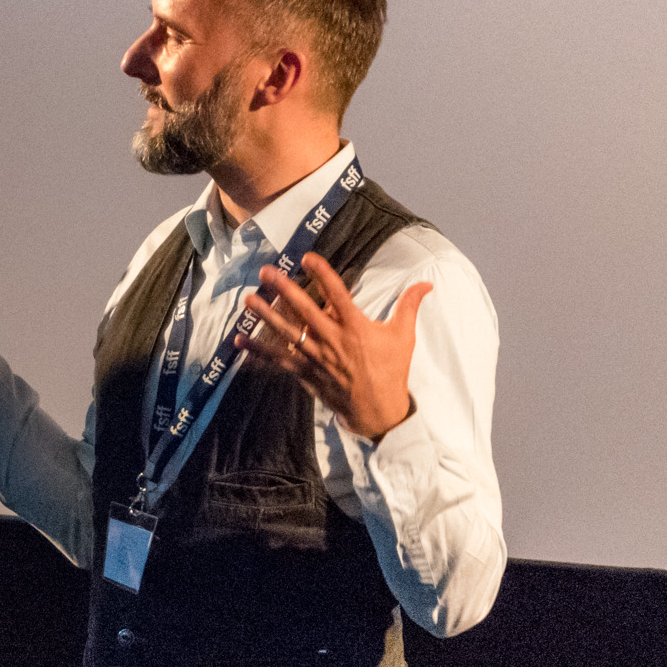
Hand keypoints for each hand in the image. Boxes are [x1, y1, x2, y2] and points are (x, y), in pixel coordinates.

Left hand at [235, 252, 431, 442]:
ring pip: (287, 332)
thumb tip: (427, 283)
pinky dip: (258, 350)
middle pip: (305, 310)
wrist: (377, 411)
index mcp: (356, 328)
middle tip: (267, 271)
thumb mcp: (403, 337)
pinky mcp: (305, 372)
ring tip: (248, 298)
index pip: (338, 294)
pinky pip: (278, 359)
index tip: (308, 256)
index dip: (323, 274)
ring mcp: (316, 357)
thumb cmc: (391, 371)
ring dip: (265, 315)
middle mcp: (333, 340)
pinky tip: (238, 339)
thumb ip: (409, 306)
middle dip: (285, 289)